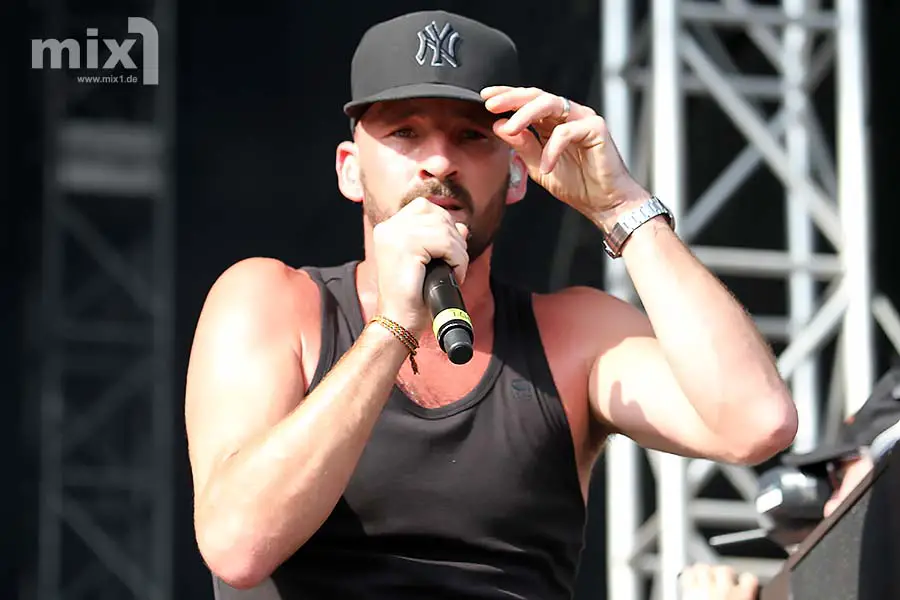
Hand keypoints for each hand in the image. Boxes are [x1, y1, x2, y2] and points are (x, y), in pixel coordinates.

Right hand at [371, 197, 468, 334]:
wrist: (399, 321)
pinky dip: (457, 260)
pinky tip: (453, 275)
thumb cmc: (413, 296)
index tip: (446, 252)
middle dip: (454, 239)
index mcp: (389, 228)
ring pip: (445, 229)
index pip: (425, 208)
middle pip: (437, 214)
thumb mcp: (429, 261)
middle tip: (453, 265)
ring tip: (453, 272)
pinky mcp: (405, 246)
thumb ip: (442, 238)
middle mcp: (389, 227)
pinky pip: (446, 242)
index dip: (444, 226)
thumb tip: (462, 226)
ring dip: (458, 253)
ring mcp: (395, 235)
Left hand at [481, 86, 649, 223]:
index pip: (527, 101)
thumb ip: (521, 146)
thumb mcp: (538, 166)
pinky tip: (546, 166)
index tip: (484, 98)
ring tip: (509, 129)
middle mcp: (568, 114)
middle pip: (536, 95)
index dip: (506, 96)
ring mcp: (582, 118)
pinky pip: (566, 132)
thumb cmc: (576, 184)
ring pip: (550, 104)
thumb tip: (499, 126)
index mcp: (552, 121)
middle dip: (511, 98)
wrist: (604, 203)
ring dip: (525, 115)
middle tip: (491, 105)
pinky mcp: (596, 128)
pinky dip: (552, 149)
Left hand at [679, 564, 758, 599]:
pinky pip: (688, 574)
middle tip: (722, 582)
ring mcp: (704, 588)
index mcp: (741, 597)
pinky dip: (689, 575)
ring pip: (704, 568)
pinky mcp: (688, 591)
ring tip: (706, 578)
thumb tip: (746, 599)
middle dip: (723, 574)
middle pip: (724, 570)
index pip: (749, 578)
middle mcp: (723, 590)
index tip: (743, 584)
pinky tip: (691, 579)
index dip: (746, 581)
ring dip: (705, 572)